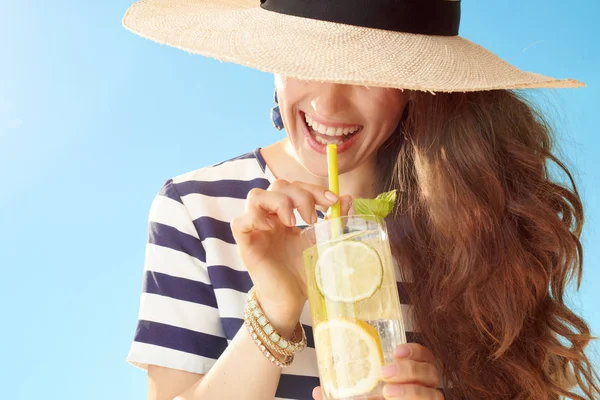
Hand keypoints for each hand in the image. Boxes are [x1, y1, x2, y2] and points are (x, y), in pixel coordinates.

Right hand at [231, 179, 351, 334]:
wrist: (292, 301)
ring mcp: (256, 230)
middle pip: (277, 185)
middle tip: (313, 218)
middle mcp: (269, 218)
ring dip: (279, 202)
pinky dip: (255, 218)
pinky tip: (272, 228)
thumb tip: (347, 198)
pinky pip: (240, 221)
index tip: (332, 201)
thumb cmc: (304, 274)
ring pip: (255, 196)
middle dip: (300, 194)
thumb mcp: (323, 243)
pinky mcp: (246, 245)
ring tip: (294, 223)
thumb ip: (334, 222)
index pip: (295, 187)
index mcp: (286, 216)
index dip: (312, 188)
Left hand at [312, 344, 443, 399]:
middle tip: (384, 372)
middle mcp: (425, 388)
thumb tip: (317, 390)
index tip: (396, 350)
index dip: (415, 350)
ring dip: (411, 391)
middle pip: (431, 372)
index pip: (425, 356)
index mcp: (413, 375)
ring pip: (434, 394)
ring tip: (388, 392)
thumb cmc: (376, 397)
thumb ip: (341, 393)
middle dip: (409, 370)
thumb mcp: (359, 394)